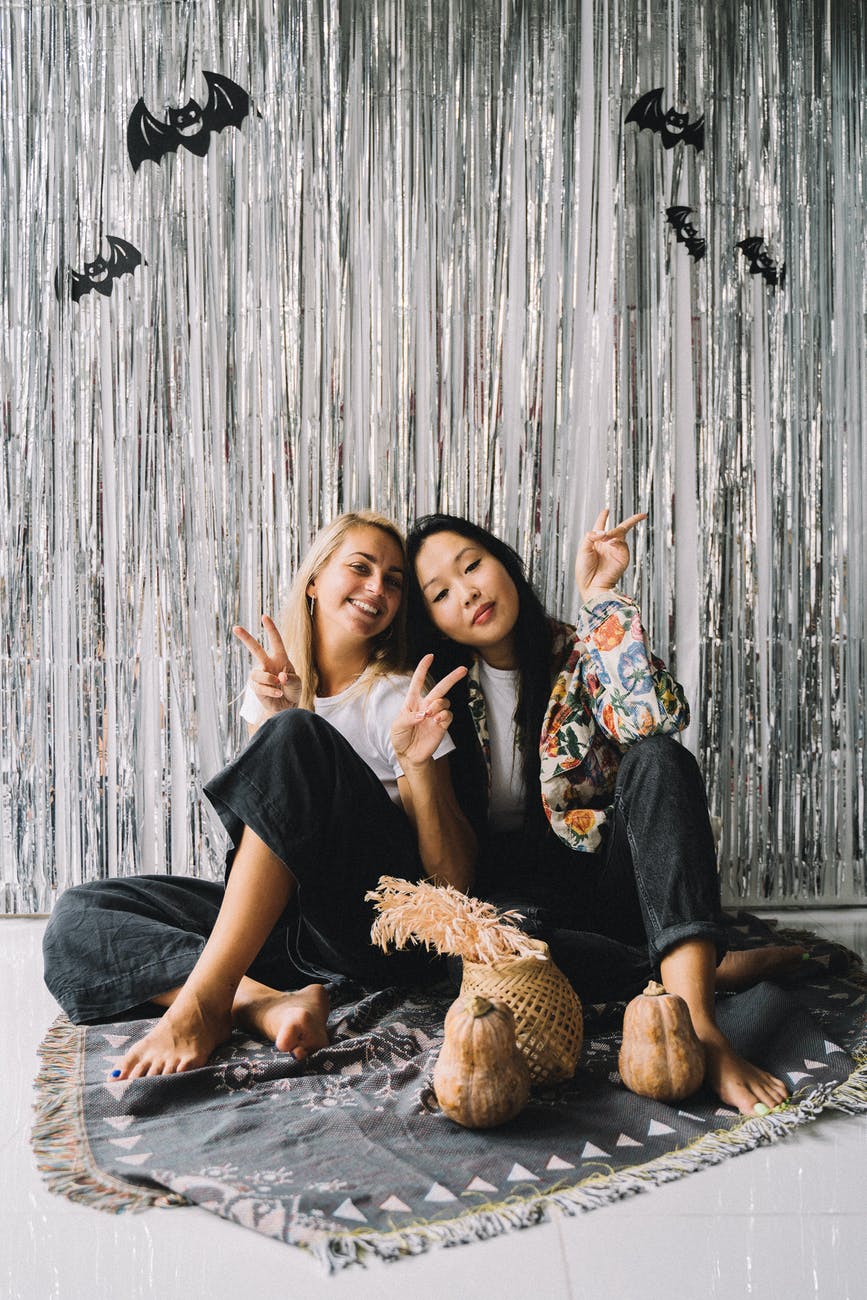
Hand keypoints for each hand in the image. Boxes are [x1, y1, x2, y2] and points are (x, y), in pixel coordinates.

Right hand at [233, 616, 300, 715]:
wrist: (286, 707)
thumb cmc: (292, 691)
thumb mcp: (297, 683)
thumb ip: (290, 678)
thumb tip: (279, 676)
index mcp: (280, 658)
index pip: (276, 641)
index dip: (270, 629)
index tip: (264, 617)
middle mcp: (268, 664)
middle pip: (255, 649)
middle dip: (246, 638)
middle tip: (236, 628)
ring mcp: (261, 675)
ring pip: (258, 673)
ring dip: (269, 680)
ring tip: (279, 685)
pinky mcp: (255, 687)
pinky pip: (259, 687)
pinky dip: (270, 690)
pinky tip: (278, 694)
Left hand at [391, 655, 467, 770]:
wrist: (410, 755)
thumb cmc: (400, 738)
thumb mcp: (397, 727)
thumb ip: (408, 718)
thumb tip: (423, 714)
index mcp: (412, 702)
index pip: (418, 681)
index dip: (423, 668)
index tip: (430, 656)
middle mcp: (426, 705)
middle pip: (440, 687)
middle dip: (452, 677)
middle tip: (463, 669)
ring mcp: (435, 715)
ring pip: (444, 701)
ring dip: (438, 705)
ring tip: (429, 716)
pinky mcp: (442, 725)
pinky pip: (449, 714)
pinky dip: (444, 716)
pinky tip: (437, 721)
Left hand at [575, 508, 647, 602]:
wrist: (592, 585)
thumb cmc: (584, 570)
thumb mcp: (583, 549)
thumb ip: (591, 536)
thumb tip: (604, 531)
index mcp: (595, 542)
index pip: (600, 526)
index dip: (603, 518)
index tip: (606, 510)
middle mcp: (607, 545)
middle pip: (619, 528)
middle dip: (629, 521)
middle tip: (622, 515)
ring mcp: (616, 550)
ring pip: (620, 533)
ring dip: (614, 532)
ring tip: (606, 537)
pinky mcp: (623, 557)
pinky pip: (623, 544)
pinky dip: (617, 541)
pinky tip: (611, 543)